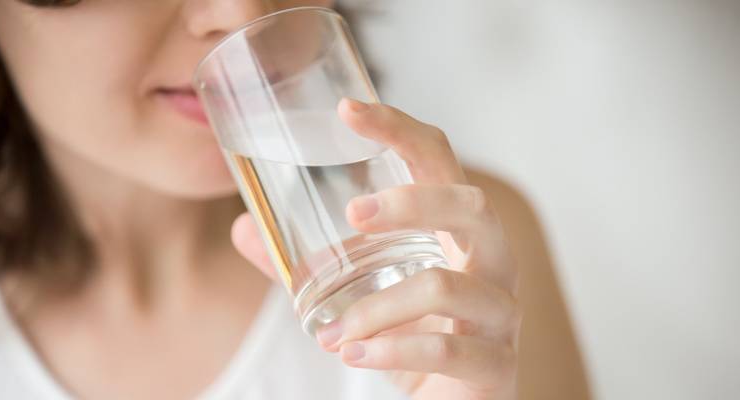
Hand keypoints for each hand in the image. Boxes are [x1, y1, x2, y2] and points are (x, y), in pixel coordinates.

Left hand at [232, 98, 520, 399]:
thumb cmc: (412, 337)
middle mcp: (491, 262)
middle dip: (411, 202)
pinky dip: (392, 350)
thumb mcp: (359, 293)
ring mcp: (500, 314)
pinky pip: (446, 349)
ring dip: (377, 308)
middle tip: (352, 215)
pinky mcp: (496, 366)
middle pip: (471, 205)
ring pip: (447, 286)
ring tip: (332, 332)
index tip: (348, 109)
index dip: (400, 128)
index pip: (439, 161)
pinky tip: (355, 353)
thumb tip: (245, 228)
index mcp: (457, 232)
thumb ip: (308, 264)